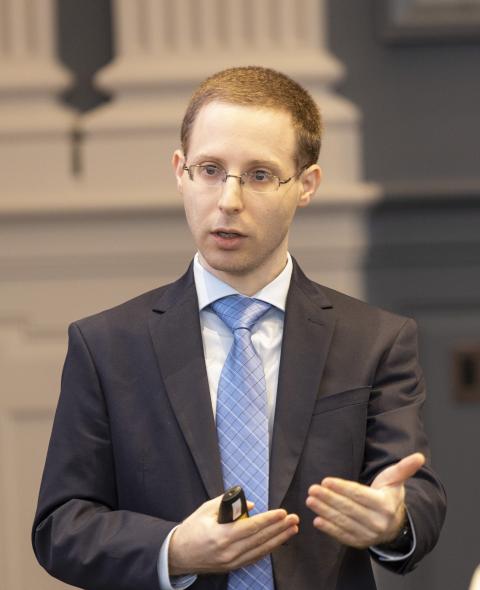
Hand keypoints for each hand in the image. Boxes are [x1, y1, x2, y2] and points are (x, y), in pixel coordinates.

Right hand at [169, 495, 298, 574]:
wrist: (178, 555)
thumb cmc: (191, 528)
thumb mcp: (206, 510)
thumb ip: (229, 505)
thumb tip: (252, 506)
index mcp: (221, 535)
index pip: (252, 527)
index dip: (269, 520)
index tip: (282, 512)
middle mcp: (229, 551)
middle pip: (260, 539)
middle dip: (280, 528)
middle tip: (294, 519)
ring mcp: (232, 562)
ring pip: (261, 550)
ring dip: (279, 539)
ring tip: (292, 530)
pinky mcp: (232, 567)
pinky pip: (254, 558)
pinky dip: (268, 549)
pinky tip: (278, 542)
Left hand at [306, 452, 424, 548]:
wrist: (394, 524)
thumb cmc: (389, 496)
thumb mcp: (395, 480)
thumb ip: (404, 468)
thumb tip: (419, 457)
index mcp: (385, 505)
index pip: (359, 495)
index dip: (342, 488)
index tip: (326, 481)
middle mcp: (378, 522)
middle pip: (349, 509)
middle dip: (328, 499)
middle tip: (312, 489)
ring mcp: (369, 535)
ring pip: (344, 522)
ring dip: (325, 511)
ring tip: (310, 501)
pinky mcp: (360, 543)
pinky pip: (343, 536)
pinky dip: (330, 529)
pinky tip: (317, 520)